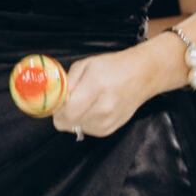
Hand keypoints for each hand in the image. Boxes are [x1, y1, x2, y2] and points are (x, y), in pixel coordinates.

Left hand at [52, 40, 173, 138]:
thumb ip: (67, 83)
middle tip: (70, 100)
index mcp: (95, 87)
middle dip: (64, 113)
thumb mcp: (84, 65)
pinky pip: (87, 130)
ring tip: (87, 101)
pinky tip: (95, 108)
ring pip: (76, 128)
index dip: (56, 110)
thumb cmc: (113, 67)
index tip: (58, 102)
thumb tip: (54, 98)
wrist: (142, 75)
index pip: (66, 114)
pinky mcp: (111, 129)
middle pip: (68, 124)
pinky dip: (86, 120)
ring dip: (75, 117)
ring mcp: (109, 121)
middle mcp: (104, 108)